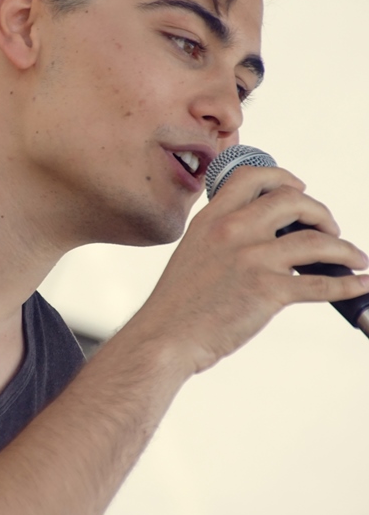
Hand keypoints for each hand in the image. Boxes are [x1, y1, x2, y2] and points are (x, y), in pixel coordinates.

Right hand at [135, 165, 368, 374]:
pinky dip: (348, 283)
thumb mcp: (193, 251)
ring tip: (354, 257)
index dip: (283, 177)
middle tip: (330, 230)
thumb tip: (263, 238)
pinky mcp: (268, 290)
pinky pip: (321, 283)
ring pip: (316, 240)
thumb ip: (222, 236)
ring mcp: (252, 258)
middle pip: (293, 201)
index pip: (252, 177)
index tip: (299, 188)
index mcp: (212, 217)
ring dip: (344, 249)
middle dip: (320, 213)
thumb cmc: (177, 304)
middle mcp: (234, 229)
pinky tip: (360, 284)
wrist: (165, 337)